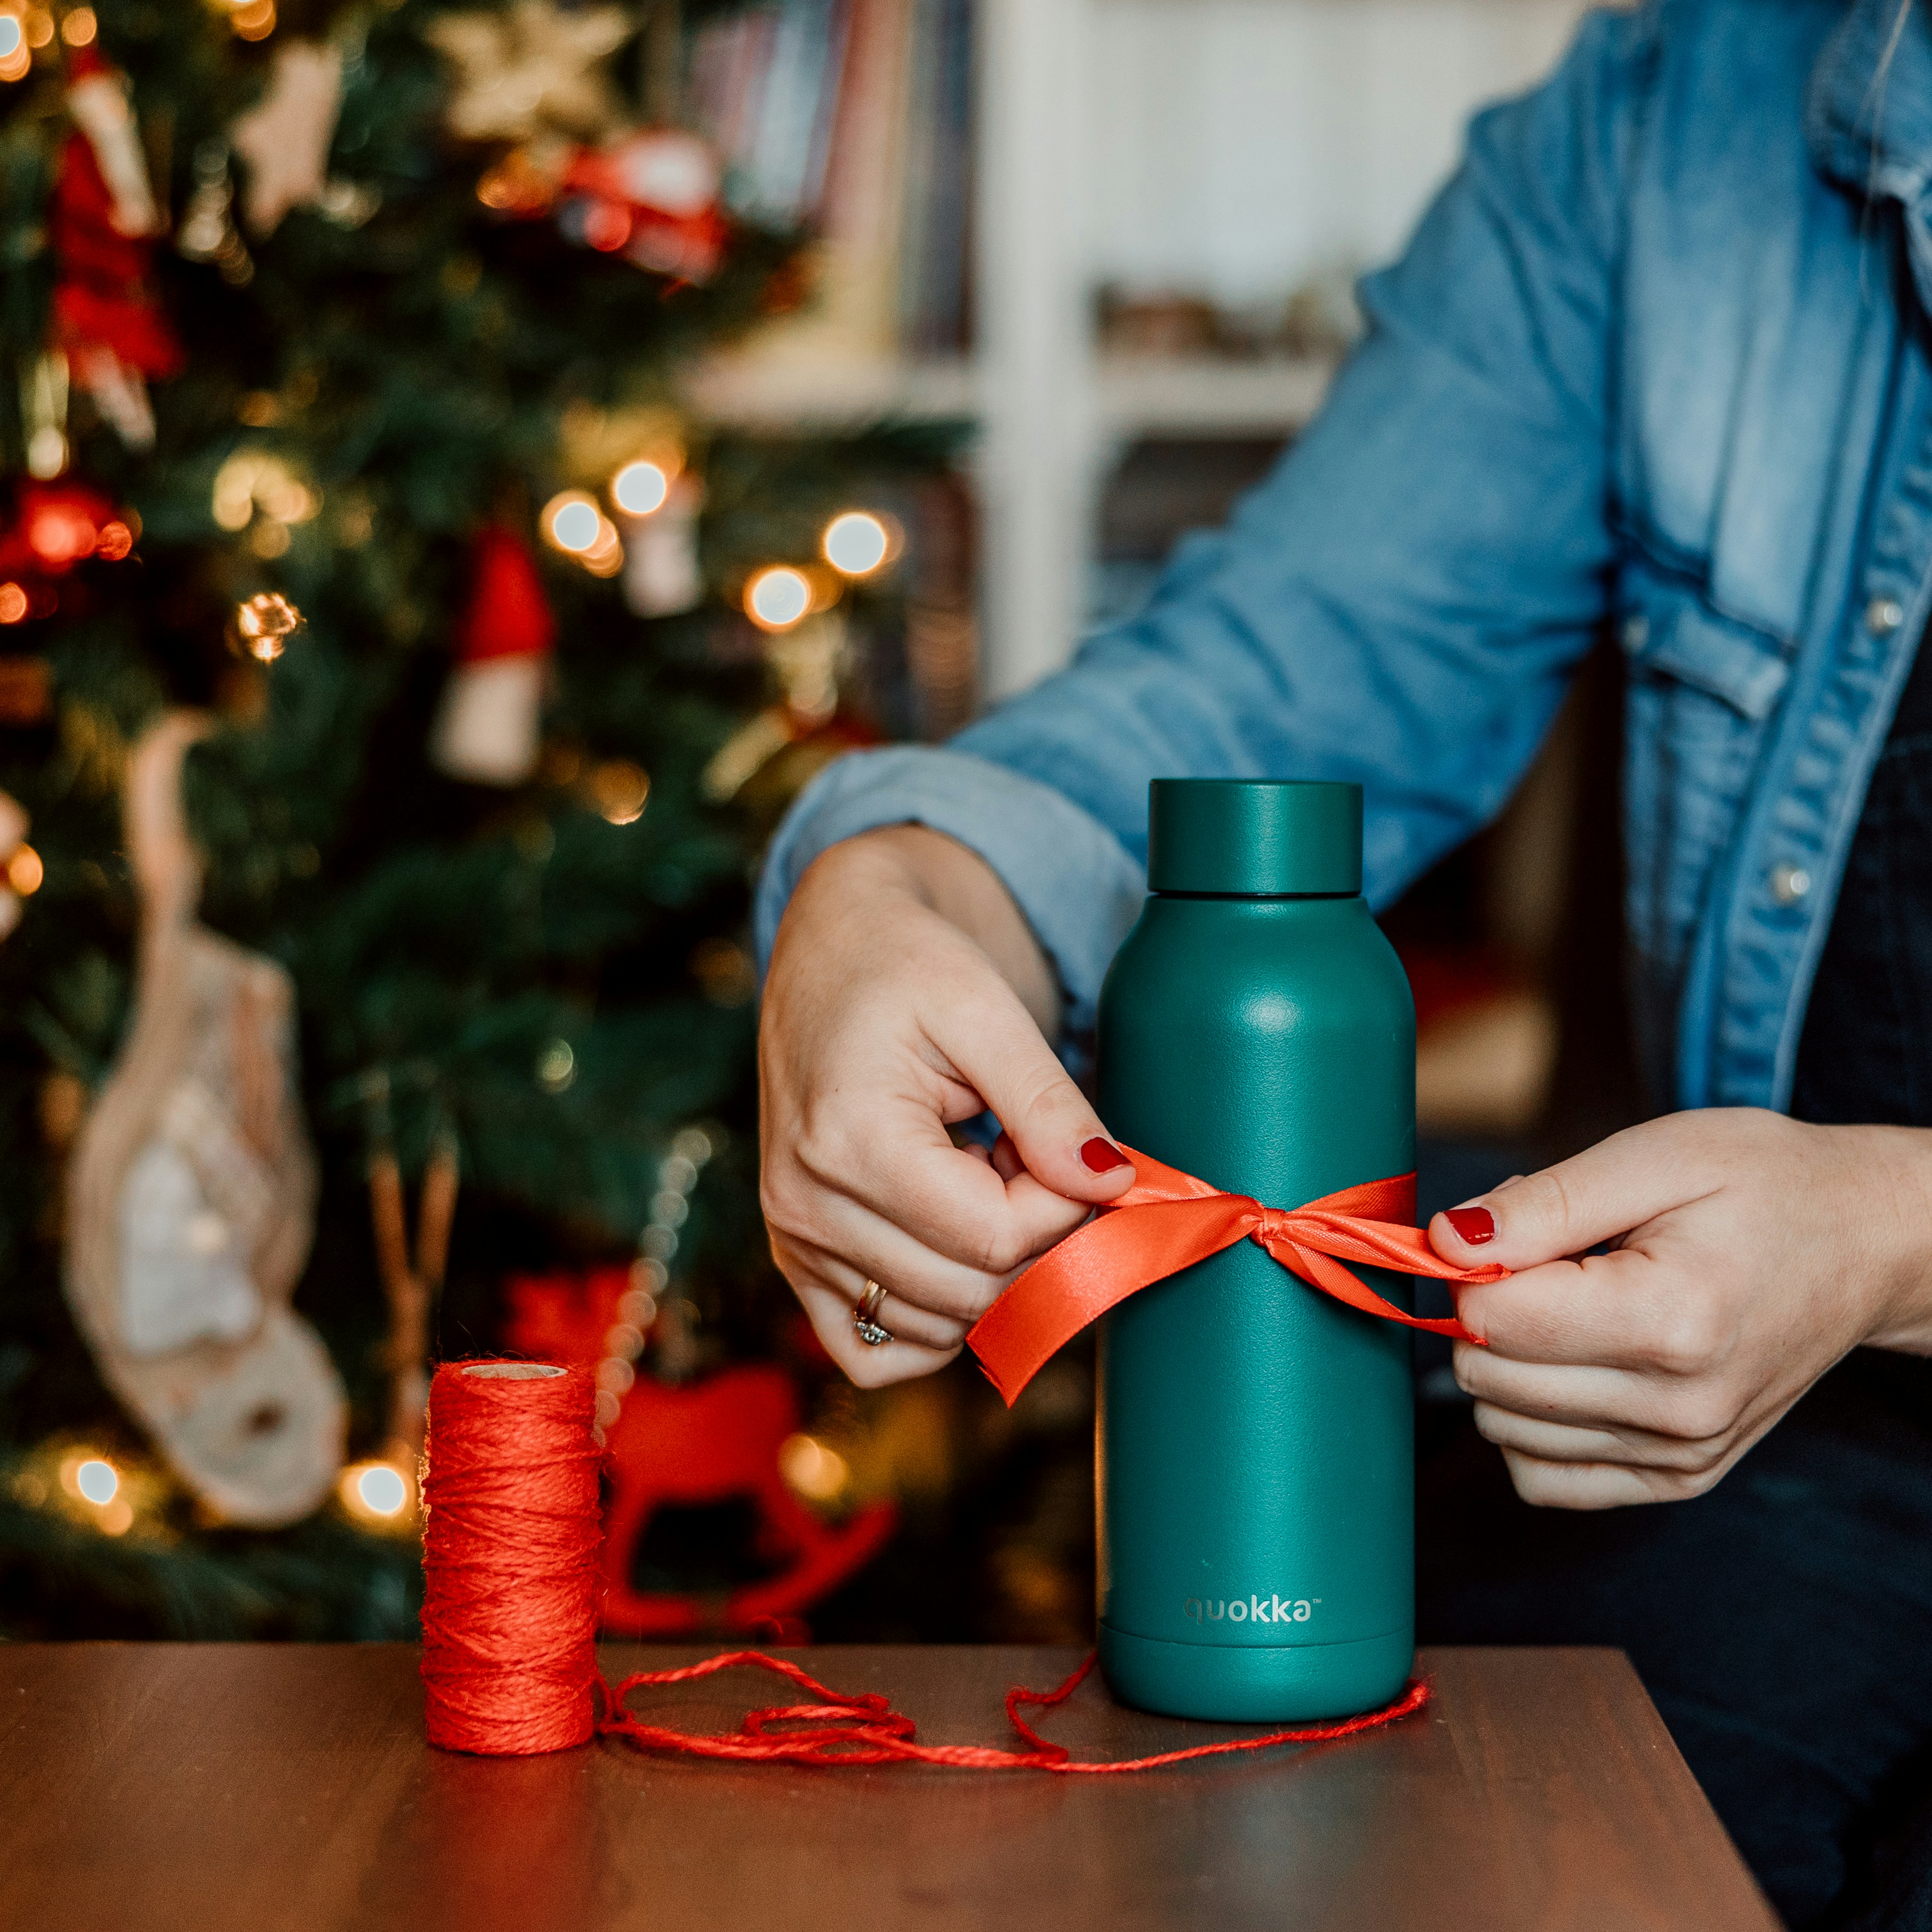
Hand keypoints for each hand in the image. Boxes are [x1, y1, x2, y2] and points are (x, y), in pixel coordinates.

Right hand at [759, 826, 1133, 1386]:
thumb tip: (1110, 1186)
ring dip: (989, 1272)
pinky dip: (932, 1324)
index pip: (994, 1239)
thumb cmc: (904, 963)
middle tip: (1034, 1160)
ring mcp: (794, 1240)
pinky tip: (955, 1245)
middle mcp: (806, 1205)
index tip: (1077, 1153)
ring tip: (985, 1180)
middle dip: (1034, 1240)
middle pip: (969, 1293)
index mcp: (849, 1138)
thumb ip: (1049, 1104)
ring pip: (934, 1328)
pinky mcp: (795, 1259)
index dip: (1063, 1208)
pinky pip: (871, 1353)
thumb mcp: (987, 1008)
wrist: (830, 951)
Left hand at [1426, 1108, 1931, 1508]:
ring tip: (1576, 1303)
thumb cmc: (1762, 1185)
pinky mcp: (1680, 1478)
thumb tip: (1444, 1242)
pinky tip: (1571, 1365)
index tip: (1511, 1229)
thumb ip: (1540, 1204)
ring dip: (1509, 1363)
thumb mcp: (1653, 1156)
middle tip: (1550, 1259)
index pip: (1491, 1319)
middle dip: (1486, 1310)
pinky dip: (1531, 1423)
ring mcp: (1683, 1455)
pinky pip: (1543, 1477)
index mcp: (1672, 1321)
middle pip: (1486, 1377)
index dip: (1472, 1265)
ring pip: (1502, 1429)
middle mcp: (1679, 1408)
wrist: (1863, 1244)